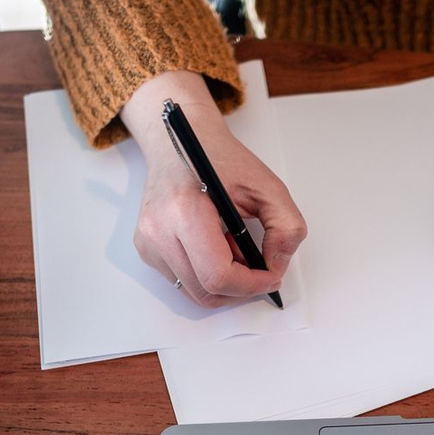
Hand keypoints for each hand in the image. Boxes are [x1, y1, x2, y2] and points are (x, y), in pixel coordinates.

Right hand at [121, 71, 306, 306]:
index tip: (271, 276)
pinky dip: (208, 277)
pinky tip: (217, 248)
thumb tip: (277, 266)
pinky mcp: (147, 249)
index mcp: (184, 211)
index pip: (218, 276)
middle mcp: (158, 230)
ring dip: (224, 284)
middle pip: (206, 291)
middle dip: (240, 287)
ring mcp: (148, 242)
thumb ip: (286, 227)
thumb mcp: (267, 185)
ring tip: (235, 250)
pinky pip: (184, 282)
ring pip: (195, 293)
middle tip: (257, 266)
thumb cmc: (219, 159)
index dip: (251, 285)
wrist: (178, 141)